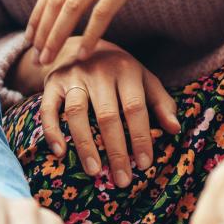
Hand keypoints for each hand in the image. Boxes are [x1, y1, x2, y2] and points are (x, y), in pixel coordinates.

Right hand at [35, 38, 179, 185]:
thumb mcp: (144, 79)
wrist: (83, 44)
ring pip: (77, 113)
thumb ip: (160, 103)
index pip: (135, 107)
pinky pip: (48, 109)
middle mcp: (99, 71)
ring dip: (85, 145)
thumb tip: (174, 129)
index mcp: (126, 70)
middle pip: (107, 115)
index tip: (144, 164)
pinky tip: (60, 153)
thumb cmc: (120, 71)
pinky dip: (52, 131)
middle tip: (122, 179)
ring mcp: (73, 76)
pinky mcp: (52, 82)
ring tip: (94, 172)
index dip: (140, 136)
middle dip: (116, 151)